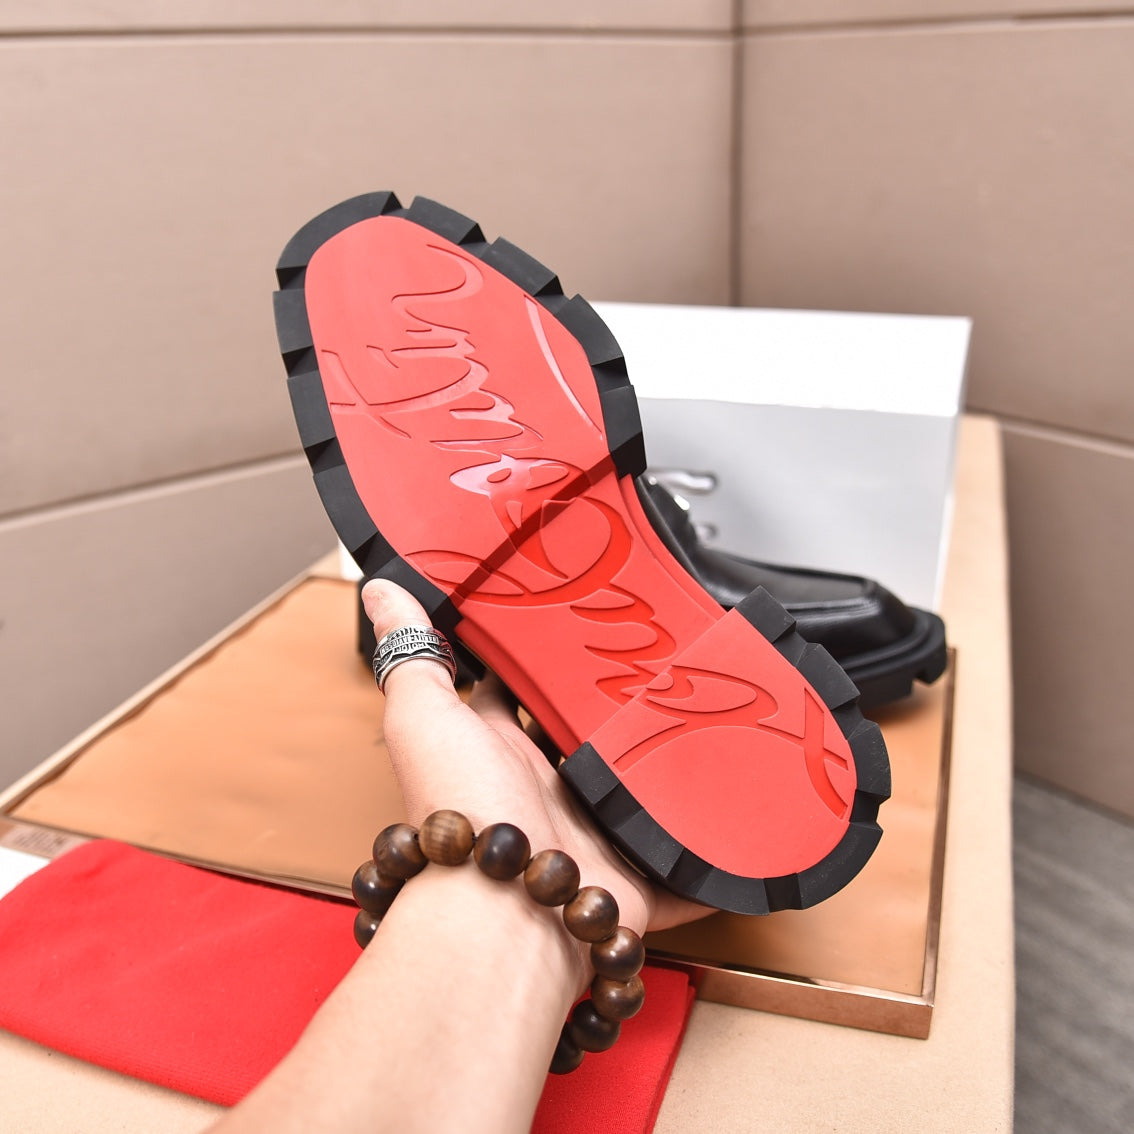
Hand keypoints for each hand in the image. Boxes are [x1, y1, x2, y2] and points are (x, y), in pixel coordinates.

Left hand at [363, 579, 709, 958]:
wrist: (505, 915)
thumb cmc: (463, 814)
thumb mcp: (427, 720)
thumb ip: (413, 655)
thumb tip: (382, 589)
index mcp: (496, 749)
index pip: (519, 690)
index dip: (544, 655)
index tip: (579, 613)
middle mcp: (540, 789)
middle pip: (584, 735)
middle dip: (617, 702)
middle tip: (663, 654)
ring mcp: (589, 833)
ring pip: (635, 791)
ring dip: (662, 766)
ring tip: (713, 715)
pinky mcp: (633, 878)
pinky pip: (681, 865)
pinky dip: (707, 853)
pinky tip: (740, 823)